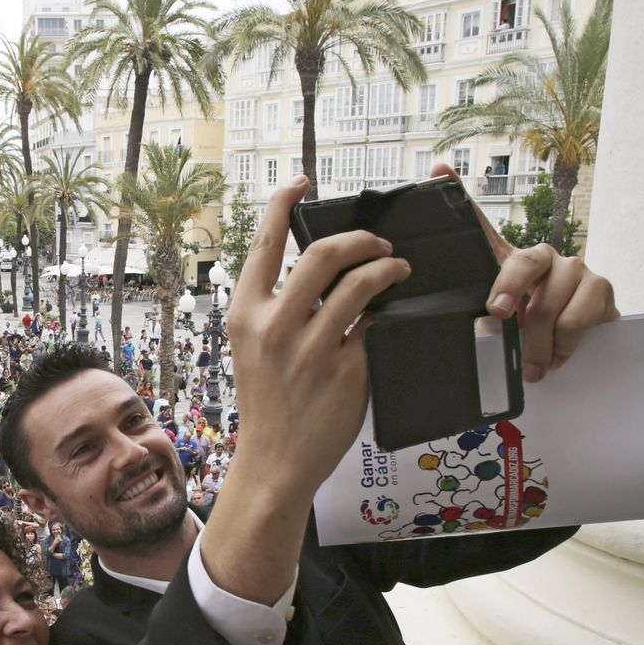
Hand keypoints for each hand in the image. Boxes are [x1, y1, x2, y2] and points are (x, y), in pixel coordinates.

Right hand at [226, 175, 411, 501]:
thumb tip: (318, 264)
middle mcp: (274, 328)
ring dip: (388, 267)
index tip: (302, 182)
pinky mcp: (347, 374)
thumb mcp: (252, 347)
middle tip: (379, 242)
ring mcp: (311, 351)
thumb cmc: (268, 402)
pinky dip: (391, 311)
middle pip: (322, 254)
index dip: (283, 203)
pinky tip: (397, 310)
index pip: (262, 243)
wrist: (274, 462)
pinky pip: (377, 326)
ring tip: (399, 268)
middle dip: (359, 237)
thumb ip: (274, 306)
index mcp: (244, 314)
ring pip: (360, 285)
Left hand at [428, 163, 617, 380]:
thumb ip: (468, 303)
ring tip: (532, 368)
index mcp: (511, 260)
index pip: (482, 224)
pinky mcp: (601, 288)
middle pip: (524, 264)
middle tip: (498, 316)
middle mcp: (544, 256)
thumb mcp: (491, 321)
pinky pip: (579, 316)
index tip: (440, 176)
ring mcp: (576, 268)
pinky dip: (564, 346)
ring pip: (551, 302)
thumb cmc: (526, 331)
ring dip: (539, 342)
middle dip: (509, 291)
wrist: (572, 351)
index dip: (460, 197)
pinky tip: (557, 358)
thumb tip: (445, 268)